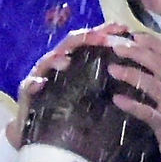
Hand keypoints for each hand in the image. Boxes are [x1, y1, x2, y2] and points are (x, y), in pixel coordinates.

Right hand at [4, 23, 130, 147]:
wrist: (39, 133)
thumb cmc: (69, 111)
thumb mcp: (92, 94)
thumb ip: (107, 81)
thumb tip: (134, 70)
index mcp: (73, 60)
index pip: (90, 41)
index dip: (105, 32)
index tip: (124, 28)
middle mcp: (56, 63)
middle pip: (70, 44)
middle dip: (85, 39)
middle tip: (101, 38)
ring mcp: (39, 76)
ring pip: (48, 62)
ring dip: (56, 60)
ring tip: (66, 61)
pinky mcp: (27, 94)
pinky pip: (28, 86)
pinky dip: (34, 83)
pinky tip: (40, 83)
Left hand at [107, 31, 160, 161]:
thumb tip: (148, 71)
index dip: (152, 43)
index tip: (133, 35)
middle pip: (160, 65)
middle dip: (137, 53)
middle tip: (116, 48)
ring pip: (154, 85)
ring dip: (131, 75)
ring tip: (112, 70)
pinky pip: (148, 113)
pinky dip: (131, 105)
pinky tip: (117, 100)